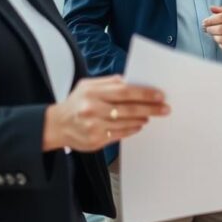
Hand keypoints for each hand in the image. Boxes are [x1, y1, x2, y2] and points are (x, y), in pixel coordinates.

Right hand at [42, 75, 169, 152]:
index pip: (125, 91)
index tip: (159, 95)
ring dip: (142, 119)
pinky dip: (132, 130)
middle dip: (150, 108)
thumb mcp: (88, 86)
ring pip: (126, 123)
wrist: (56, 125)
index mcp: (92, 92)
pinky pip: (120, 135)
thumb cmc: (75, 103)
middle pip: (129, 108)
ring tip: (150, 116)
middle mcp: (93, 109)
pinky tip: (138, 125)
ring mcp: (94, 126)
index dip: (145, 93)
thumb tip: (132, 80)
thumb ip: (109, 82)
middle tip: (164, 108)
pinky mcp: (95, 141)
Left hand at [203, 5, 221, 52]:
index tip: (205, 23)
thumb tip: (211, 8)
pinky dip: (221, 45)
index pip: (221, 17)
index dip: (210, 20)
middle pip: (221, 29)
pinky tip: (221, 41)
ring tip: (214, 35)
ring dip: (215, 38)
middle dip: (211, 30)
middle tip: (208, 30)